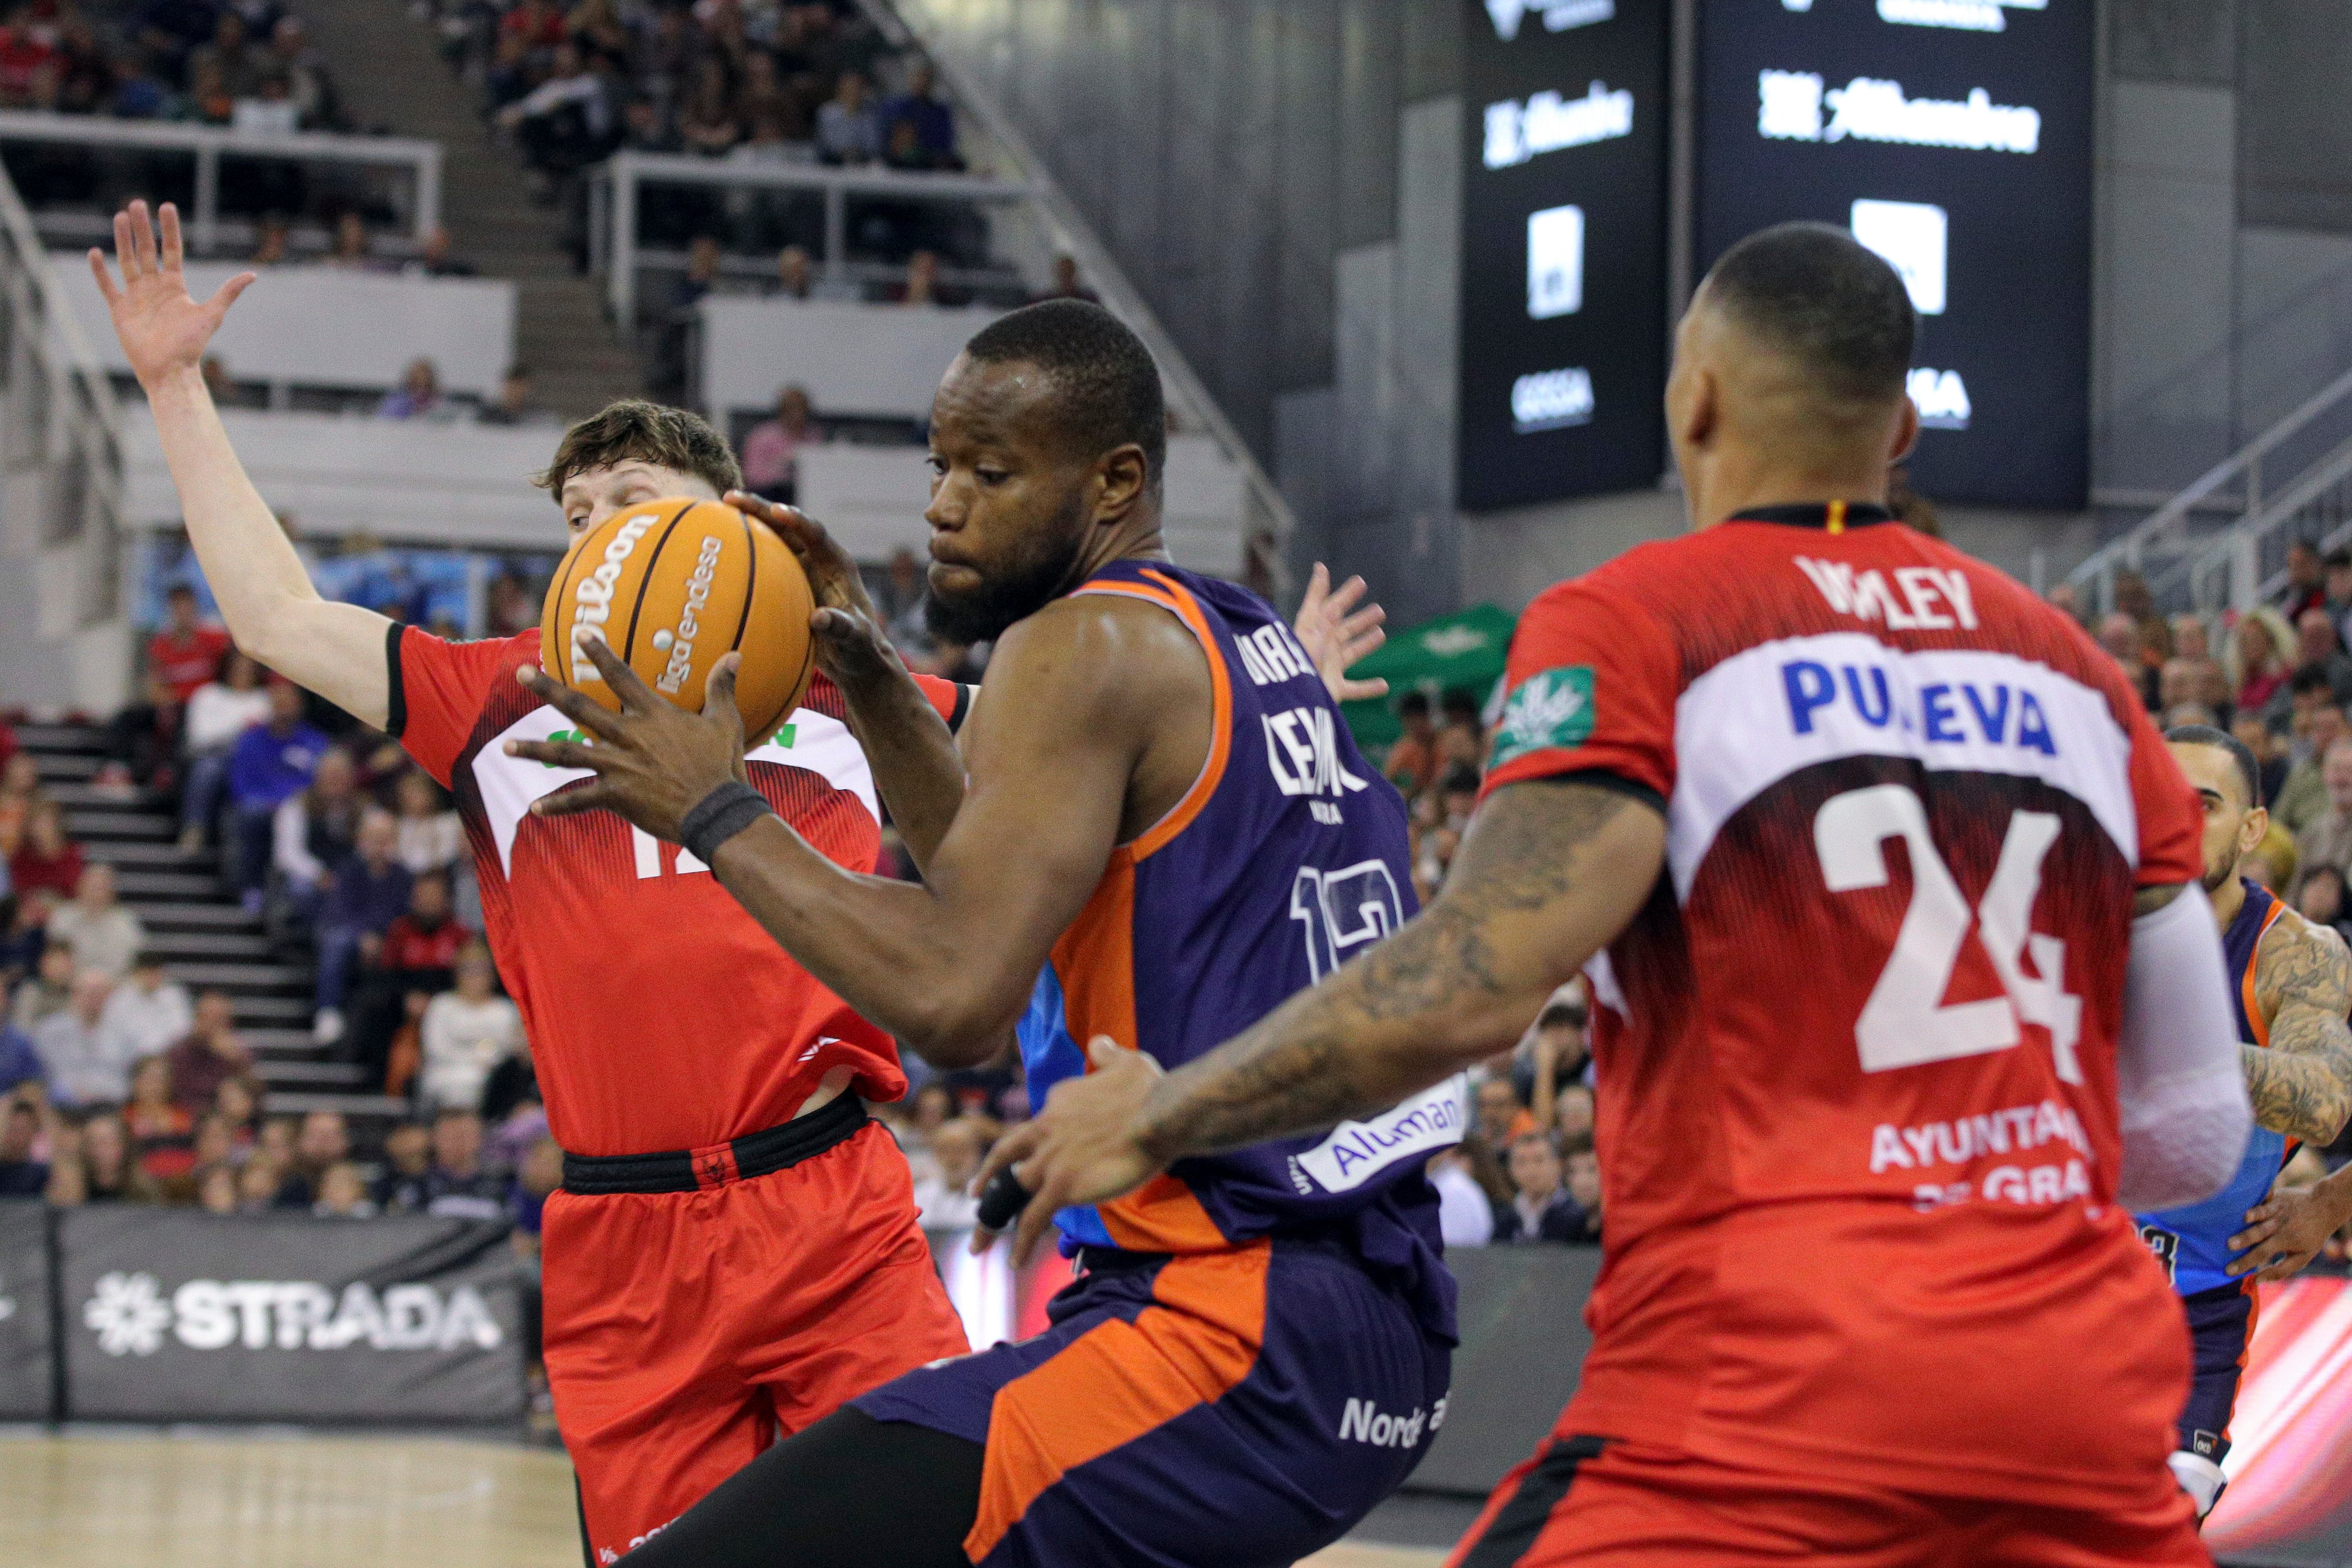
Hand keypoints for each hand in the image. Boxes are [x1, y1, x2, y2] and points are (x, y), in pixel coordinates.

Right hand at [89, 200, 254, 390]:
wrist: (169, 370)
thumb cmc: (192, 345)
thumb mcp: (212, 314)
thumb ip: (228, 292)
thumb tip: (252, 274)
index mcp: (175, 285)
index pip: (171, 250)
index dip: (169, 229)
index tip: (167, 207)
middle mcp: (154, 287)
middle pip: (146, 250)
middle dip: (142, 227)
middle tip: (136, 202)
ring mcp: (136, 296)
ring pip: (127, 261)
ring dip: (123, 239)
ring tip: (119, 217)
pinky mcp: (120, 309)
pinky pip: (107, 286)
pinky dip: (100, 271)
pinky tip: (95, 252)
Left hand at [503, 632, 749, 842]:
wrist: (716, 810)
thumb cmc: (723, 765)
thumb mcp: (726, 723)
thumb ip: (722, 688)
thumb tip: (734, 655)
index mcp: (653, 715)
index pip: (621, 676)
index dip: (600, 653)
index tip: (579, 633)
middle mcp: (628, 736)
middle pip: (580, 708)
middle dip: (548, 690)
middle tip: (521, 672)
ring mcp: (618, 766)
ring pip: (567, 755)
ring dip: (535, 750)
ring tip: (506, 747)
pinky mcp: (616, 797)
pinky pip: (580, 801)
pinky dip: (557, 806)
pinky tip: (534, 808)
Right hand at [723, 491, 905, 695]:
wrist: (854, 657)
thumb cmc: (860, 647)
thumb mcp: (855, 639)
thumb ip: (841, 628)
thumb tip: (818, 618)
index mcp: (837, 564)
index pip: (816, 534)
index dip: (797, 520)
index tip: (777, 511)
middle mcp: (818, 559)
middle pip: (788, 527)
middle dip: (762, 509)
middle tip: (731, 498)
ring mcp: (801, 568)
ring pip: (773, 538)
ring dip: (750, 522)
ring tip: (721, 508)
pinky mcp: (788, 581)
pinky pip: (765, 559)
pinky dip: (745, 550)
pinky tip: (720, 545)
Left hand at [970, 1036, 1168, 1265]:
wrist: (1158, 1116)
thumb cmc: (1149, 1090)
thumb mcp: (1128, 1060)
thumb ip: (1109, 1053)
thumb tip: (1100, 1042)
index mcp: (1057, 1104)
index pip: (1036, 1128)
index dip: (1036, 1145)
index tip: (1038, 1158)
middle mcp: (1044, 1130)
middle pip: (1005, 1157)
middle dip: (986, 1177)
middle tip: (974, 1192)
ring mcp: (1048, 1160)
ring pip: (1008, 1193)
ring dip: (991, 1221)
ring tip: (980, 1243)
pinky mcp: (1059, 1187)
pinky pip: (1031, 1220)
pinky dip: (1019, 1243)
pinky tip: (1015, 1261)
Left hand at [1292, 562, 1387, 702]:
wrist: (1293, 695)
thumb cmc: (1301, 658)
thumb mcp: (1309, 624)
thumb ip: (1316, 596)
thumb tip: (1320, 566)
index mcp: (1316, 631)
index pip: (1333, 608)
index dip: (1346, 595)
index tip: (1361, 582)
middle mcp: (1323, 648)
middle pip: (1345, 630)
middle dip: (1361, 620)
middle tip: (1379, 610)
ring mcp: (1329, 669)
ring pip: (1352, 654)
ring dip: (1367, 644)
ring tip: (1380, 634)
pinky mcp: (1335, 690)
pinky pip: (1355, 689)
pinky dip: (1370, 688)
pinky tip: (1385, 685)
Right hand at [2228, 1178, 2351, 1282]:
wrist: (2324, 1207)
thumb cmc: (2310, 1236)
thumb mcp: (2302, 1257)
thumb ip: (2281, 1269)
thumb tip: (2258, 1280)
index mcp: (2285, 1241)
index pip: (2262, 1254)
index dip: (2245, 1263)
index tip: (2229, 1271)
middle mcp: (2279, 1226)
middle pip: (2259, 1234)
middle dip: (2244, 1239)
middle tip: (2228, 1245)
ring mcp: (2277, 1210)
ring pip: (2261, 1214)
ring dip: (2251, 1217)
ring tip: (2241, 1219)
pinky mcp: (2275, 1197)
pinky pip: (2263, 1198)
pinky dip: (2255, 1199)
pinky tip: (2244, 1199)